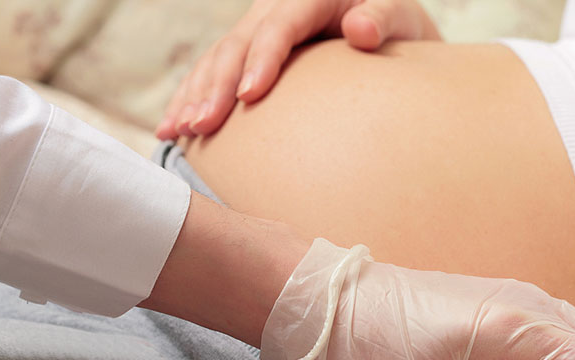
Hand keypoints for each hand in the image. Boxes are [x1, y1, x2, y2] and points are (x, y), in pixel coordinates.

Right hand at [156, 0, 439, 139]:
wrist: (386, 25)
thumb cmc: (396, 23)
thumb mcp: (400, 15)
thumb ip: (383, 18)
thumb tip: (361, 29)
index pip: (280, 27)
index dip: (262, 59)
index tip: (249, 95)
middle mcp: (275, 9)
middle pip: (237, 46)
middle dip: (214, 87)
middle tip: (201, 126)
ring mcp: (257, 30)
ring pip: (217, 60)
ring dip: (193, 97)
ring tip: (178, 133)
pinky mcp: (250, 52)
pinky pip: (213, 73)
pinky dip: (191, 99)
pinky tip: (173, 130)